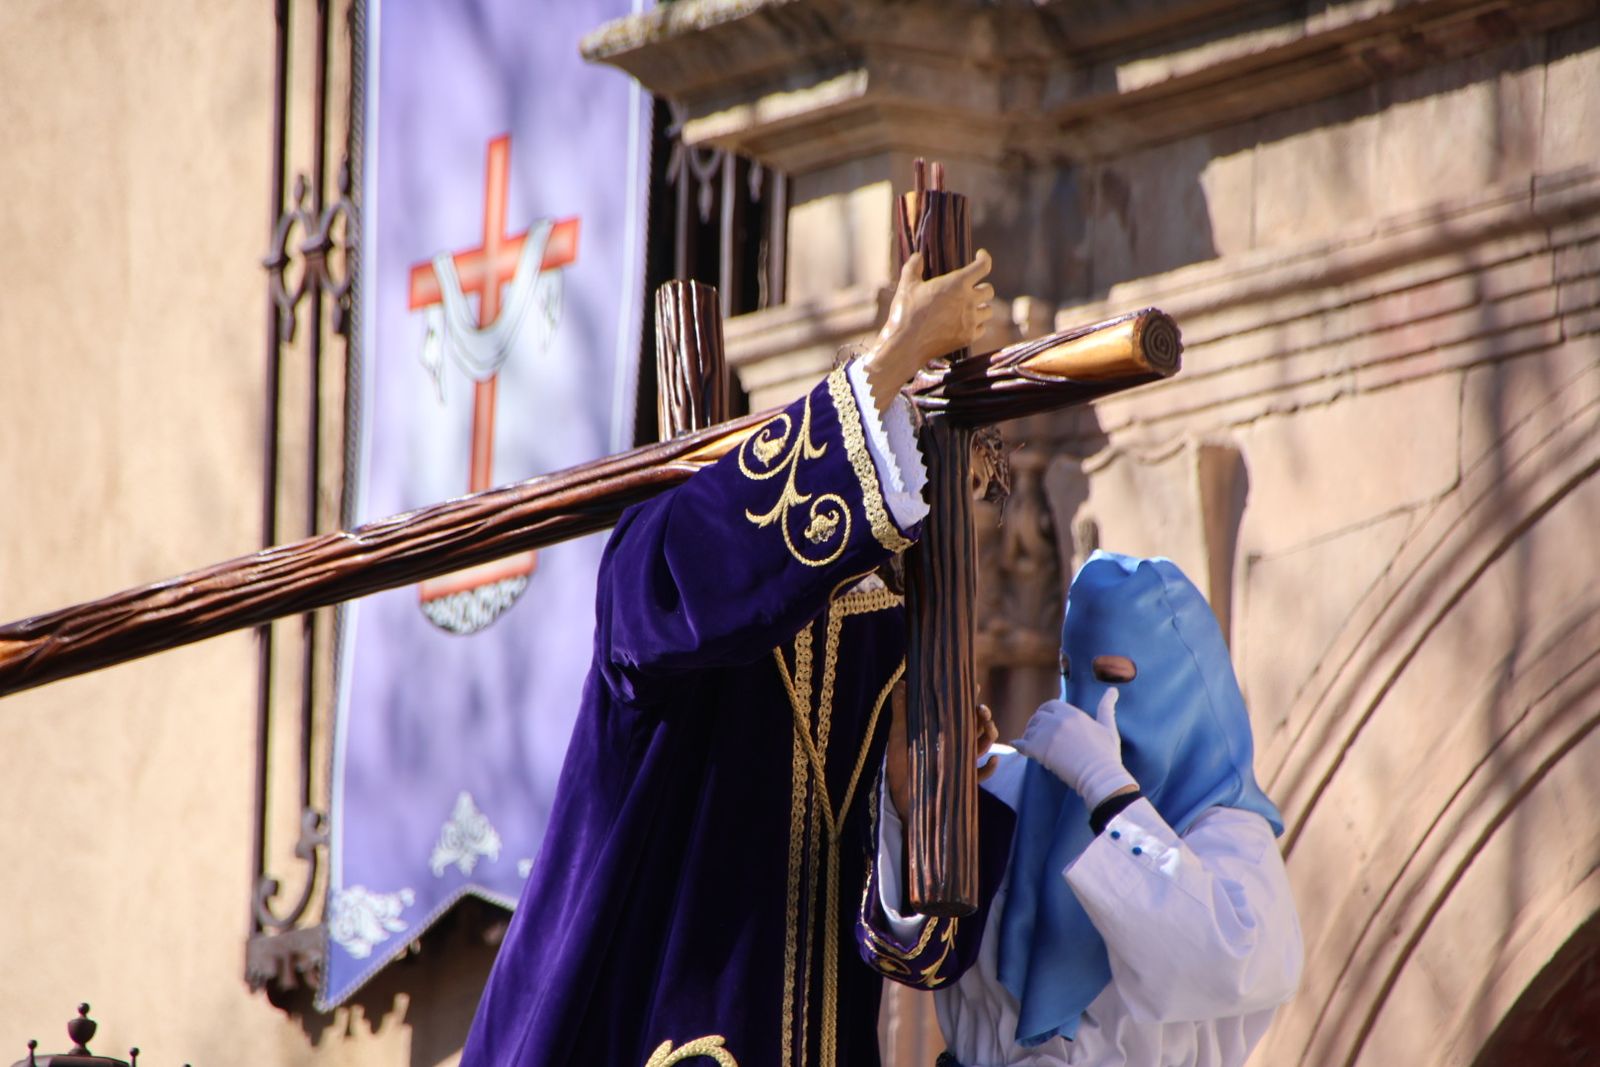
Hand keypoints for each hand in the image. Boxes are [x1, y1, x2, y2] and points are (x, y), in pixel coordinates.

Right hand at [862, 249, 994, 415]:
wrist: (906, 344)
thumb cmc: (906, 312)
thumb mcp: (907, 285)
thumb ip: (914, 266)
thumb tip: (918, 256)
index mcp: (957, 283)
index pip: (983, 266)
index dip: (984, 259)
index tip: (980, 256)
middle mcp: (968, 301)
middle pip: (989, 290)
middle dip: (981, 288)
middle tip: (970, 290)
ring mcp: (970, 321)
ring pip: (989, 311)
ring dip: (981, 308)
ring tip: (969, 309)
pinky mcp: (968, 337)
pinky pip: (982, 329)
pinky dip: (977, 326)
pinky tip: (966, 324)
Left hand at [886, 684, 1000, 821]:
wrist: (900, 796)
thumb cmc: (899, 764)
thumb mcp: (899, 734)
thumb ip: (902, 709)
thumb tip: (900, 682)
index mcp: (942, 732)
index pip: (960, 711)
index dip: (969, 698)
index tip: (974, 685)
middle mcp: (955, 745)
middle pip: (976, 726)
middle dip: (983, 716)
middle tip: (980, 709)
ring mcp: (960, 762)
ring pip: (984, 745)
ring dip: (990, 734)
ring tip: (989, 727)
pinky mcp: (961, 781)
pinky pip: (982, 775)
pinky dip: (991, 768)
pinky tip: (994, 760)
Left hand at [1013, 690, 1135, 809]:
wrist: (1100, 775)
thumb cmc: (1106, 754)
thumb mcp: (1108, 727)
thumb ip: (1106, 707)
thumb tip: (1113, 690)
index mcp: (1072, 713)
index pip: (1051, 705)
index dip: (1046, 712)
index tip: (1046, 720)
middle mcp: (1057, 720)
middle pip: (1038, 717)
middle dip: (1036, 724)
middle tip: (1036, 734)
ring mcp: (1046, 734)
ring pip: (1029, 730)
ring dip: (1028, 736)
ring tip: (1030, 744)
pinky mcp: (1038, 750)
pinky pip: (1022, 745)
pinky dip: (1018, 746)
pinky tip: (1017, 747)